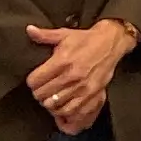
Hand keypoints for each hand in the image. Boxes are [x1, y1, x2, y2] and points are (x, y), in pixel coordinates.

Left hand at [24, 19, 132, 133]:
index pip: (35, 81)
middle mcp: (71, 75)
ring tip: (51, 96)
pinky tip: (62, 103)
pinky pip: (69, 110)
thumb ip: (45, 35)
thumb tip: (29, 30)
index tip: (35, 79)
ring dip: (49, 102)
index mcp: (62, 60)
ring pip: (53, 104)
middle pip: (42, 94)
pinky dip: (62, 109)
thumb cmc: (86, 39)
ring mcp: (81, 87)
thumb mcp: (64, 34)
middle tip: (42, 89)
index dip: (32, 81)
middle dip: (39, 92)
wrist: (111, 43)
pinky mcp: (90, 94)